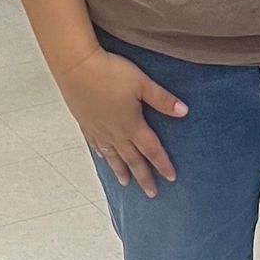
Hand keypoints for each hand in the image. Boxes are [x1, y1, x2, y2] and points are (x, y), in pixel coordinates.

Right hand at [55, 47, 186, 197]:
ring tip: (125, 183)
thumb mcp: (142, 83)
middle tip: (151, 193)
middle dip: (143, 177)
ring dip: (120, 170)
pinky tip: (103, 156)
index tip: (171, 178)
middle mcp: (115, 132)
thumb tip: (183, 111)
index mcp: (132, 125)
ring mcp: (98, 129)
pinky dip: (102, 153)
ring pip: (112, 156)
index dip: (163, 164)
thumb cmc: (109, 72)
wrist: (76, 66)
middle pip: (132, 159)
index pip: (151, 150)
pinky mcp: (85, 122)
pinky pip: (96, 144)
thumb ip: (162, 99)